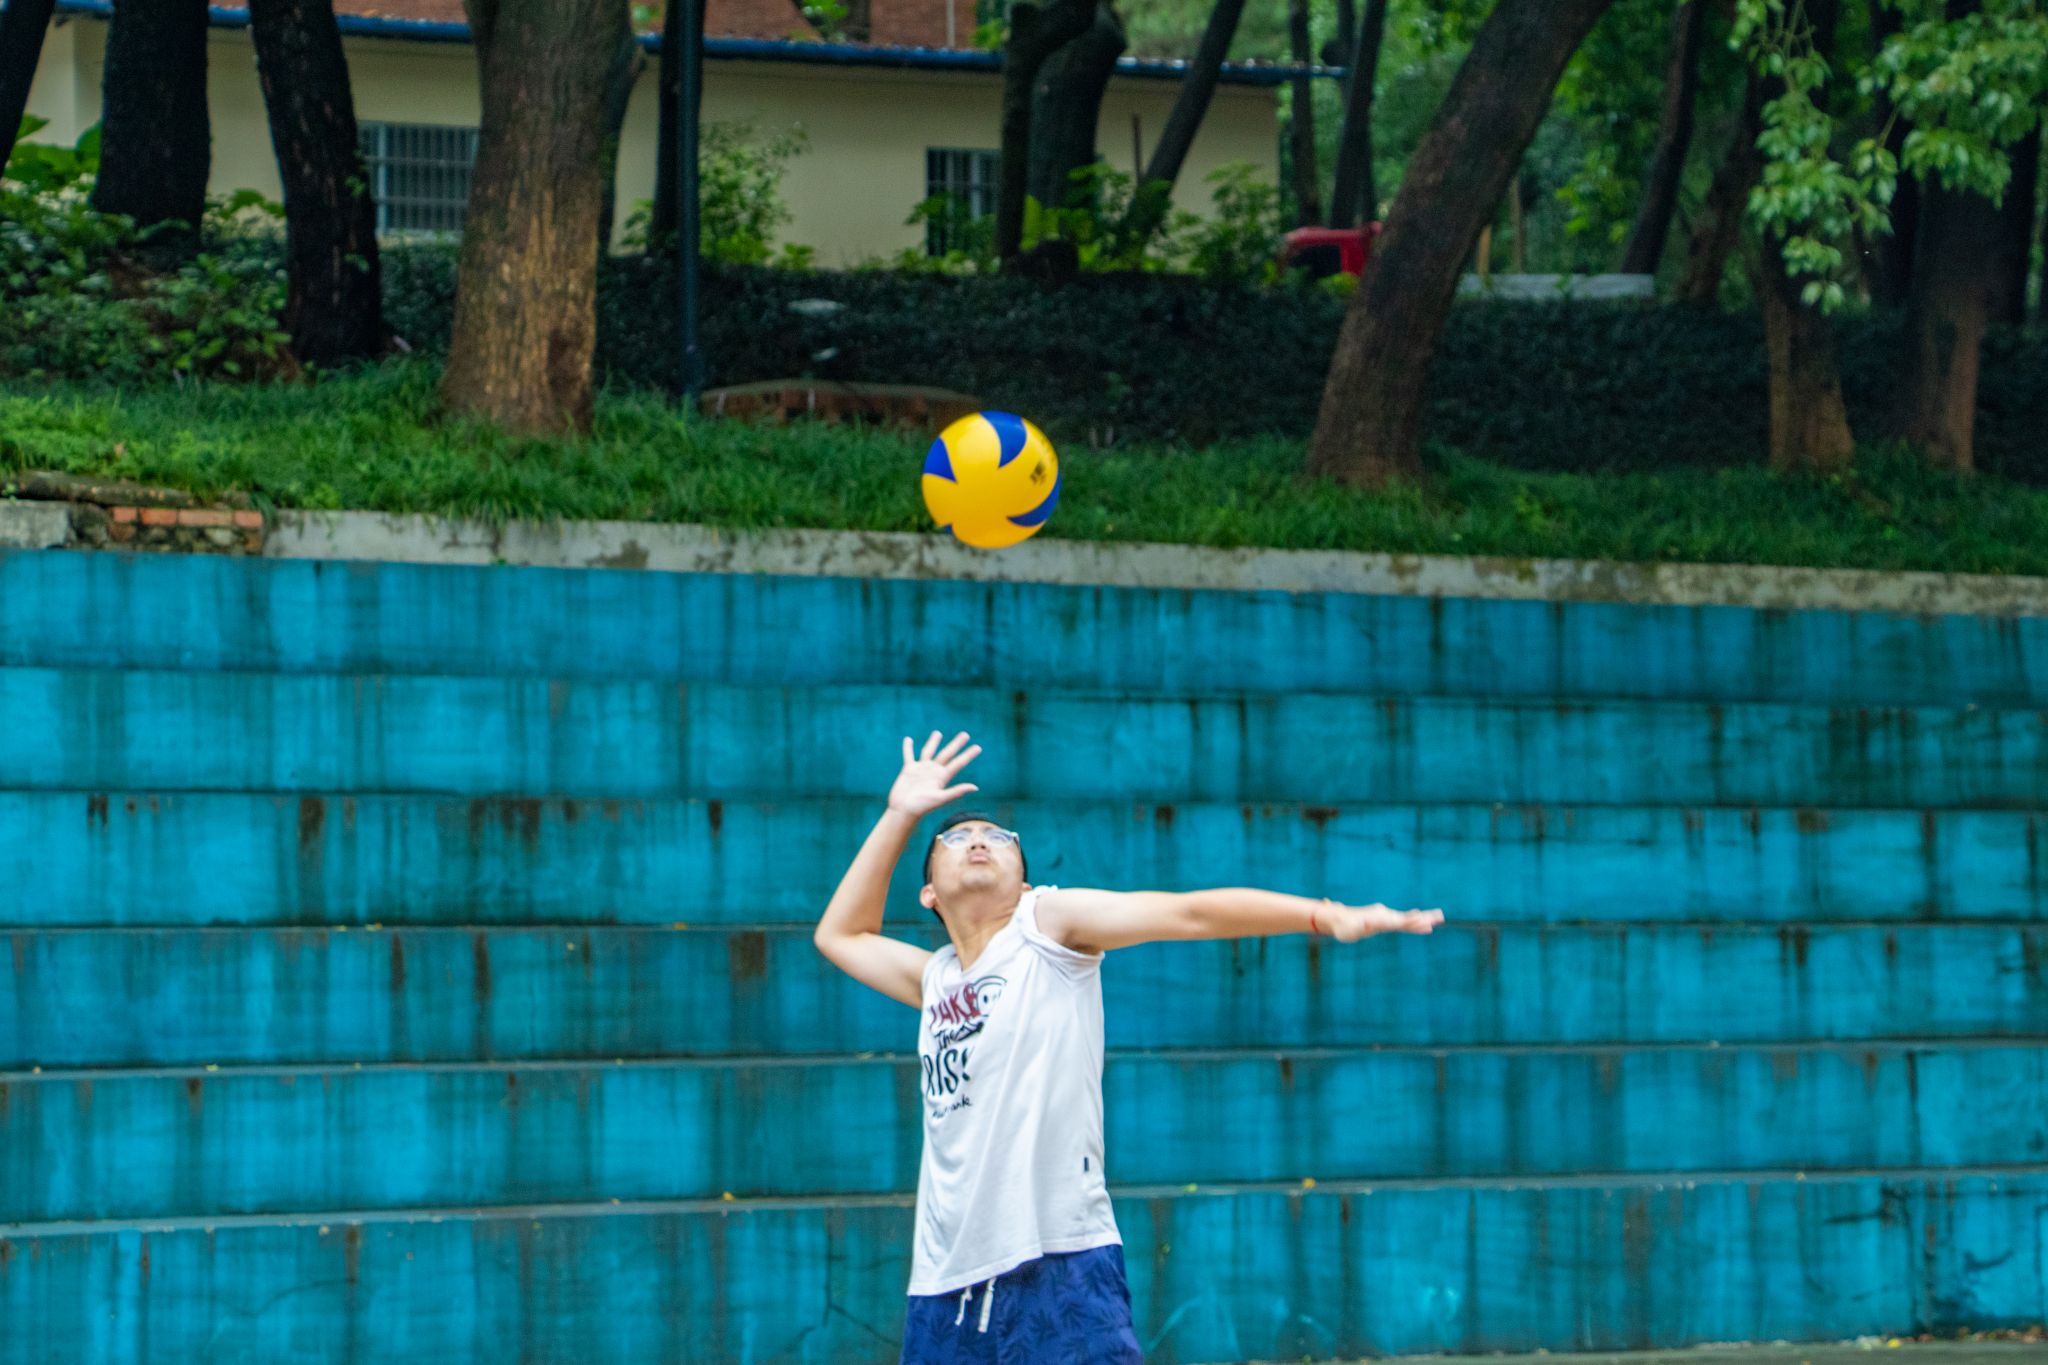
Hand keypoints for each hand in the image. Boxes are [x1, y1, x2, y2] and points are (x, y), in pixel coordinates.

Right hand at [887, 731, 981, 817]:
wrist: (904, 811)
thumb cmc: (922, 807)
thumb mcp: (940, 798)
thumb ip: (956, 791)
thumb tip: (975, 787)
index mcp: (942, 777)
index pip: (958, 763)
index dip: (968, 755)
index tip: (978, 747)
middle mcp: (933, 771)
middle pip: (947, 754)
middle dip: (956, 744)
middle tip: (965, 734)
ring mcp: (921, 769)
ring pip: (929, 751)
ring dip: (933, 742)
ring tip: (938, 733)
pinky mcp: (909, 770)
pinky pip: (909, 755)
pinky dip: (908, 748)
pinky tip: (908, 739)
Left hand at [1321, 902, 1443, 942]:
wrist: (1338, 919)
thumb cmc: (1343, 927)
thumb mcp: (1349, 929)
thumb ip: (1358, 927)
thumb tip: (1364, 925)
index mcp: (1379, 919)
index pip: (1398, 921)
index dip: (1410, 920)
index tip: (1423, 918)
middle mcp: (1385, 916)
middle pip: (1407, 918)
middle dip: (1423, 918)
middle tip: (1440, 916)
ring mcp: (1386, 917)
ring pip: (1407, 919)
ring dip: (1422, 919)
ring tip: (1438, 918)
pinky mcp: (1385, 920)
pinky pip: (1403, 922)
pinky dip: (1414, 922)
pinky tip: (1424, 924)